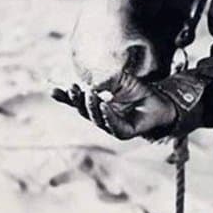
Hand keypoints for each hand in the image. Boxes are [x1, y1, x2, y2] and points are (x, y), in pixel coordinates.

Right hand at [52, 74, 176, 140]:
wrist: (158, 101)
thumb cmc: (136, 90)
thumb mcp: (119, 79)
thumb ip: (105, 80)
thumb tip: (91, 82)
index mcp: (96, 105)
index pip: (77, 102)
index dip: (65, 97)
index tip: (53, 90)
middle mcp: (100, 117)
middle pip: (83, 111)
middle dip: (77, 100)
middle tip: (74, 88)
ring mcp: (111, 125)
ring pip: (95, 119)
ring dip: (91, 106)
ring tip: (90, 93)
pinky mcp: (123, 132)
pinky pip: (112, 125)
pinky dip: (107, 115)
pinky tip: (103, 105)